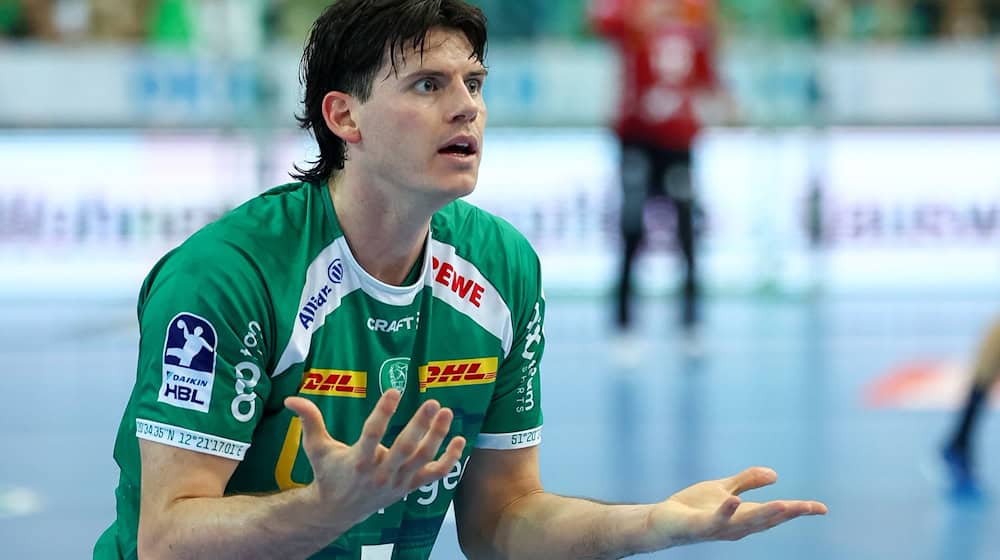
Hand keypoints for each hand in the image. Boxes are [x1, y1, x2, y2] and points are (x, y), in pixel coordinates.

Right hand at [284, 390, 465, 527]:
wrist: (338, 510)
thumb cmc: (328, 473)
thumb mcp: (316, 447)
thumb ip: (309, 421)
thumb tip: (291, 398)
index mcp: (357, 461)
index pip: (372, 434)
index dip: (383, 412)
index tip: (394, 390)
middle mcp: (380, 473)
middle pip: (404, 448)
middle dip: (419, 426)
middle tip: (431, 402)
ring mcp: (397, 482)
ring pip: (422, 459)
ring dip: (437, 437)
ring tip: (446, 413)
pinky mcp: (409, 487)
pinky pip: (434, 475)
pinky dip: (449, 460)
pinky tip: (459, 440)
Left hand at [644, 467, 826, 548]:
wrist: (663, 521)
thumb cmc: (693, 508)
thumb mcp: (724, 488)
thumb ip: (747, 481)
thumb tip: (775, 475)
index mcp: (744, 517)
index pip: (776, 514)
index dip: (798, 511)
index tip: (822, 508)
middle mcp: (737, 527)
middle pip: (767, 520)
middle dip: (790, 513)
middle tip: (813, 508)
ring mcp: (720, 527)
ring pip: (746, 523)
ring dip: (765, 514)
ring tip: (785, 505)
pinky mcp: (701, 525)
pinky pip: (715, 519)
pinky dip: (725, 511)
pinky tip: (734, 499)